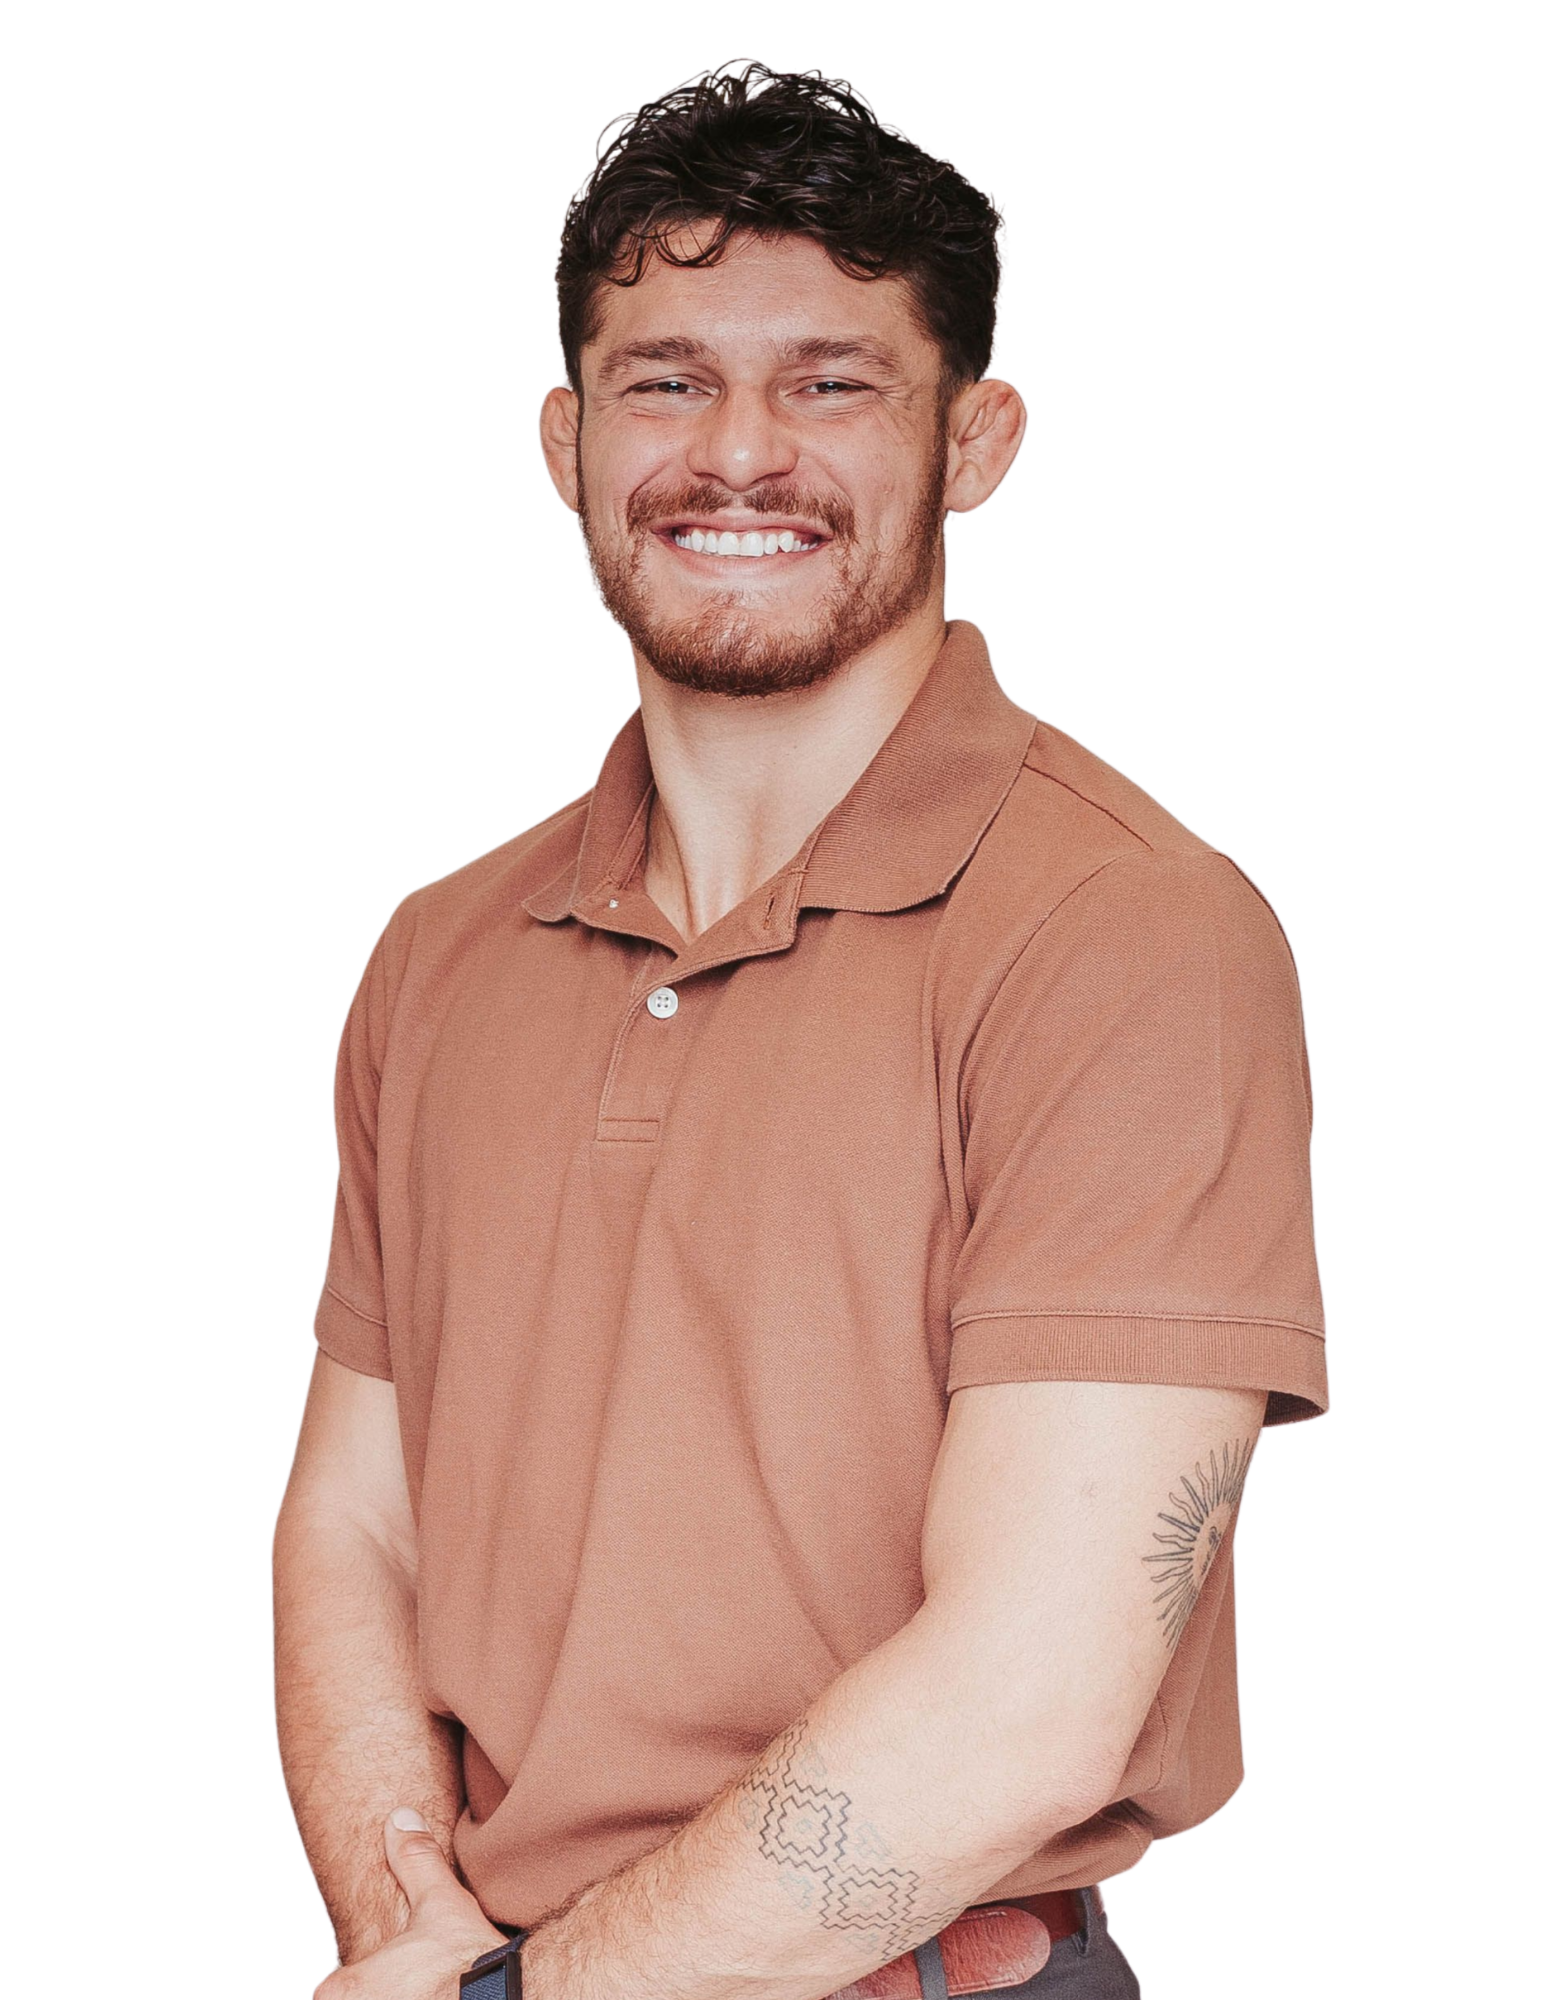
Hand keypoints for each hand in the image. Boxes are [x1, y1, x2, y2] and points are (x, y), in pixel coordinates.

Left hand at [315, 1809, 510, 1997]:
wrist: (500, 1999)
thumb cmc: (463, 1963)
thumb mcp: (441, 1903)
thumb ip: (415, 1861)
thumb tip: (401, 1819)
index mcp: (346, 1989)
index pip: (336, 1987)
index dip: (366, 1979)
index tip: (396, 1972)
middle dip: (385, 1991)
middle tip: (418, 1981)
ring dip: (404, 1997)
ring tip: (434, 1989)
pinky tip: (451, 1996)